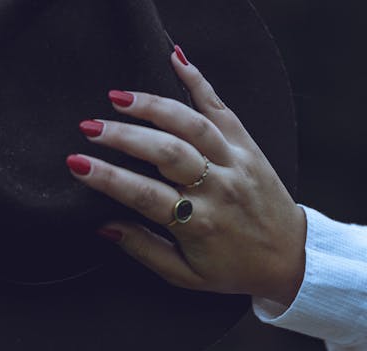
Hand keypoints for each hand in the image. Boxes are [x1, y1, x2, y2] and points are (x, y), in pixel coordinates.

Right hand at [67, 51, 306, 306]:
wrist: (289, 257)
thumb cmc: (232, 269)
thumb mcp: (185, 275)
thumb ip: (144, 250)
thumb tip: (105, 226)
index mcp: (199, 224)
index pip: (144, 196)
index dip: (108, 179)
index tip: (77, 164)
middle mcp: (218, 188)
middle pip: (166, 152)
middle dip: (124, 137)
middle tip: (89, 127)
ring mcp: (234, 162)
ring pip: (191, 125)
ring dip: (153, 106)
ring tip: (119, 98)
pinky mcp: (246, 145)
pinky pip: (221, 107)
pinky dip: (198, 80)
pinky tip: (175, 59)